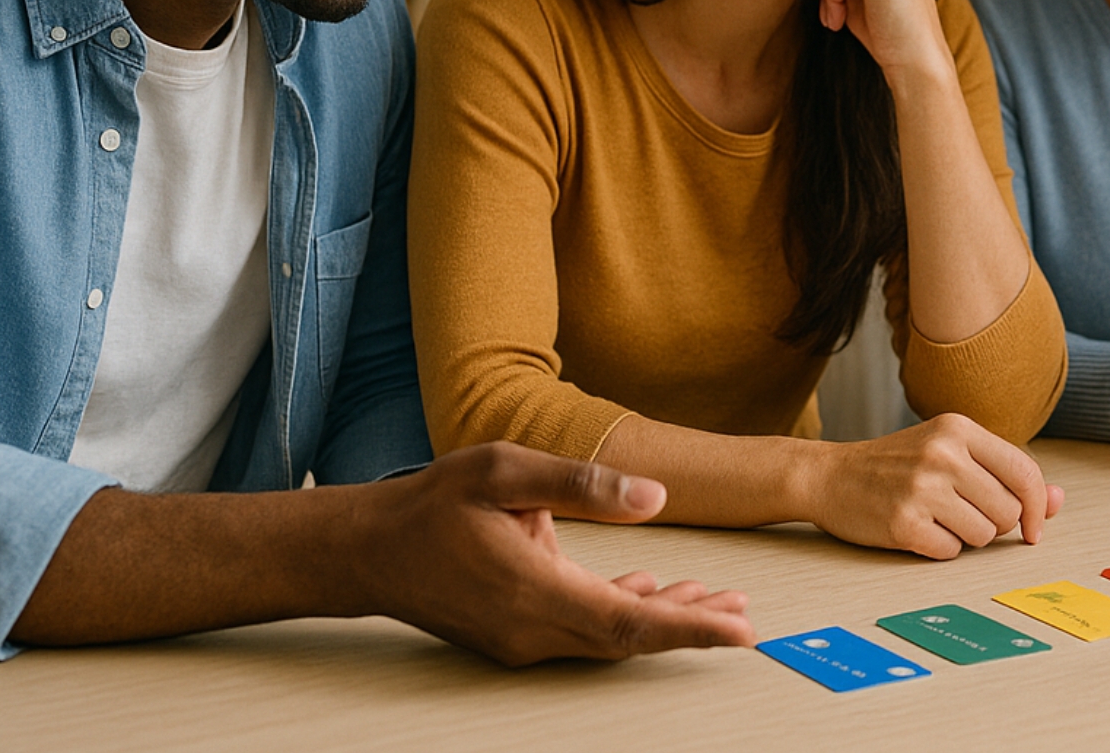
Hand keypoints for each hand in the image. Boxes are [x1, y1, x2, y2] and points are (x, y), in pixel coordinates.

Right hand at [359, 442, 754, 664]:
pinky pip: (583, 629)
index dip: (691, 628)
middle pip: (629, 637)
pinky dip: (622, 611)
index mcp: (534, 590)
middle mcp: (531, 628)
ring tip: (712, 599)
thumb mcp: (507, 472)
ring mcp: (521, 637)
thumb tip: (655, 498)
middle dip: (690, 624)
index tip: (739, 631)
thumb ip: (583, 485)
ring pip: (608, 636)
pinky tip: (649, 590)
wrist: (367, 549)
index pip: (630, 622)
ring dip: (660, 617)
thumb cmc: (432, 504)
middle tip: (742, 613)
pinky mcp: (515, 632)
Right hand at [803, 413, 1064, 559]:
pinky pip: (950, 552)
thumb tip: (1058, 500)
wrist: (829, 476)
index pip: (1024, 471)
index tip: (1034, 528)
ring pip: (983, 535)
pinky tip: (915, 529)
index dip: (1038, 506)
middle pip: (1007, 511)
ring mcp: (922, 488)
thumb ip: (1004, 474)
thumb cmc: (898, 466)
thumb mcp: (950, 454)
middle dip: (992, 522)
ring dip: (965, 537)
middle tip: (958, 512)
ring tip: (935, 517)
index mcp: (958, 429)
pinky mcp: (903, 523)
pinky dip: (937, 549)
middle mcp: (943, 454)